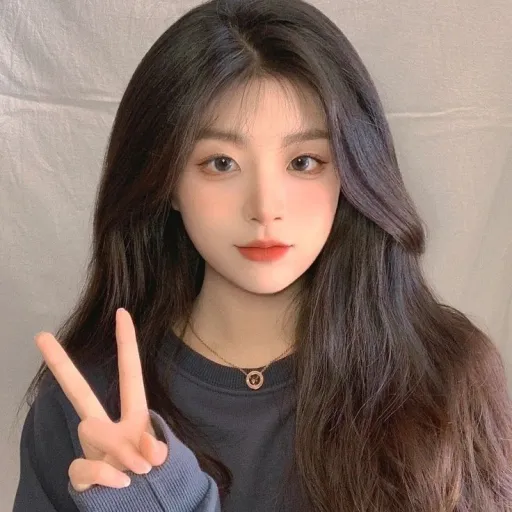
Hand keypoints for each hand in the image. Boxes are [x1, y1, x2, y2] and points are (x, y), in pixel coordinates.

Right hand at [35, 308, 168, 491]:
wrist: (152, 510)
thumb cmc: (163, 480)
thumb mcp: (165, 458)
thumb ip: (151, 447)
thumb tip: (139, 456)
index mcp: (134, 415)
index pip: (130, 372)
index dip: (126, 342)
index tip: (121, 312)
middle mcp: (109, 428)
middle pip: (80, 393)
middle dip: (61, 365)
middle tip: (40, 336)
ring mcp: (92, 451)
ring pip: (91, 428)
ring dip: (119, 446)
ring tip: (138, 470)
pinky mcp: (81, 476)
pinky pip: (83, 466)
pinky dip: (104, 474)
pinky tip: (121, 484)